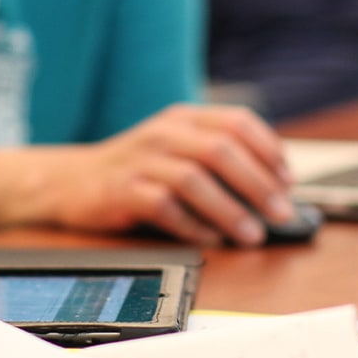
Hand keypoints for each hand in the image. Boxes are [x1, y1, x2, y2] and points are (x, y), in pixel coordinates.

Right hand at [26, 105, 294, 245]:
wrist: (69, 182)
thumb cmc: (135, 170)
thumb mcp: (175, 148)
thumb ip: (217, 157)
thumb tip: (274, 188)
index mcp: (183, 118)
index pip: (237, 122)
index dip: (269, 151)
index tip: (288, 180)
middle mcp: (164, 133)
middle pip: (221, 151)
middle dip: (258, 185)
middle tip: (282, 213)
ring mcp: (141, 160)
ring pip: (195, 179)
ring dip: (230, 210)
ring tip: (251, 235)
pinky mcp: (123, 190)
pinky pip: (165, 208)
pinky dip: (194, 226)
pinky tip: (210, 239)